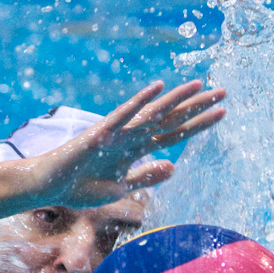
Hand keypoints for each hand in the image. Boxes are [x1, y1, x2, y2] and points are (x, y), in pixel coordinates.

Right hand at [30, 80, 224, 206]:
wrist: (50, 186)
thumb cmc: (81, 186)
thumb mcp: (121, 187)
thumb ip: (146, 176)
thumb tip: (174, 166)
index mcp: (137, 148)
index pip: (175, 133)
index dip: (198, 124)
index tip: (223, 113)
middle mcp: (132, 135)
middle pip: (171, 118)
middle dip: (197, 106)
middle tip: (223, 91)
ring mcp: (118, 132)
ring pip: (153, 112)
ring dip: (177, 99)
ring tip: (200, 84)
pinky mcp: (101, 132)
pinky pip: (125, 114)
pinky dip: (141, 101)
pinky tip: (157, 88)